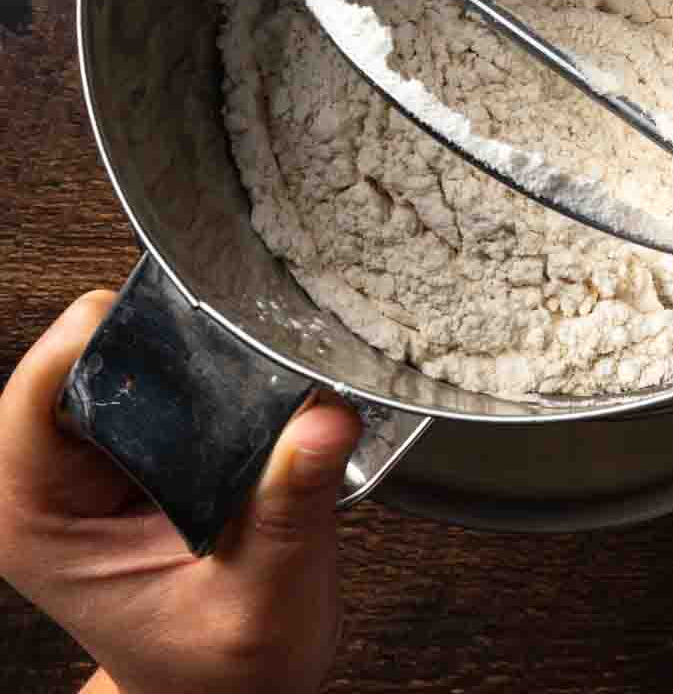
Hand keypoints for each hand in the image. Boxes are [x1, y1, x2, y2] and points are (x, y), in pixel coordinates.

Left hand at [0, 290, 361, 693]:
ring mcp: (97, 459)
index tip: (186, 323)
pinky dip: (216, 367)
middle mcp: (55, 480)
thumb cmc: (225, 670)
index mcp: (41, 521)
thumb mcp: (265, 598)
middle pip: (91, 357)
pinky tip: (259, 381)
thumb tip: (323, 418)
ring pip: (135, 354)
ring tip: (263, 365)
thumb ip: (288, 509)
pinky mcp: (142, 446)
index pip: (40, 395)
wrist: (231, 693)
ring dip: (198, 354)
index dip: (105, 343)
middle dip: (169, 343)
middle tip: (250, 345)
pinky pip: (170, 374)